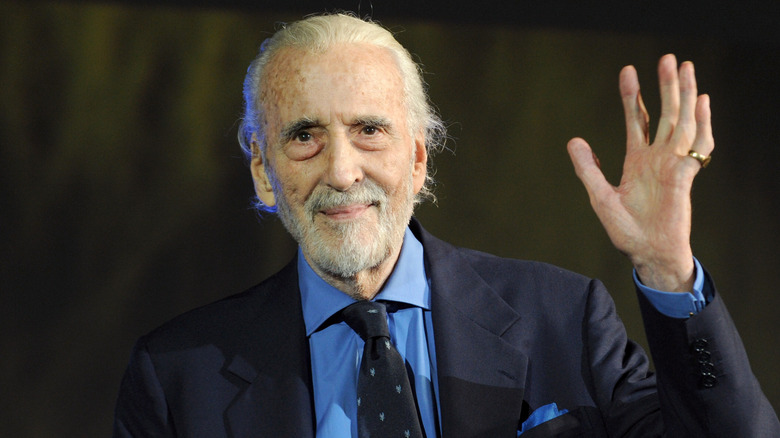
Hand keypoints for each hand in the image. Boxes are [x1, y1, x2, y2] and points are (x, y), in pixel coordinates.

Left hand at [567, 54, 713, 291]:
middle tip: (666, 58)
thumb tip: (574, 140)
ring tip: (684, 67)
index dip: (634, 96)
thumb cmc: (625, 230)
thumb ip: (587, 168)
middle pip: (664, 114)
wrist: (646, 253)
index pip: (637, 120)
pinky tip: (700, 102)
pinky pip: (696, 146)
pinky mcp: (684, 176)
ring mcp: (673, 165)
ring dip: (683, 95)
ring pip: (681, 122)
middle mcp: (658, 158)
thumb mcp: (599, 195)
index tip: (628, 71)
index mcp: (638, 161)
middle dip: (665, 86)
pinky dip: (700, 124)